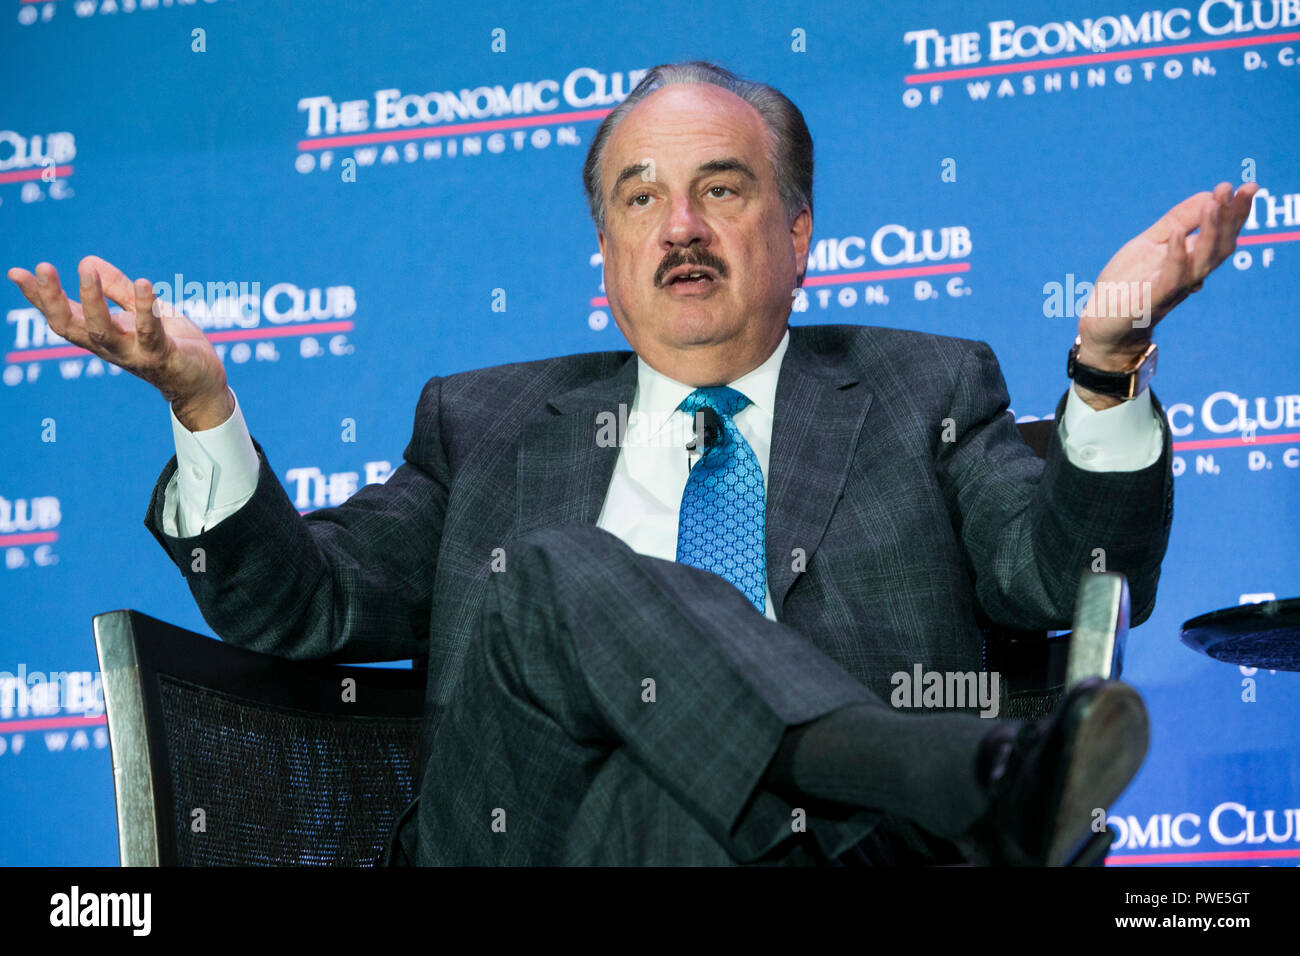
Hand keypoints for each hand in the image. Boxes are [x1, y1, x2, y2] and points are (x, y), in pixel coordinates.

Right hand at [7, 255, 233, 429]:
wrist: (202, 383)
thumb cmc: (170, 345)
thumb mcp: (141, 313)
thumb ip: (118, 291)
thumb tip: (88, 261)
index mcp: (102, 336)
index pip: (63, 316)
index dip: (39, 297)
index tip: (16, 272)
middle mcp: (111, 347)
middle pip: (72, 327)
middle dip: (53, 299)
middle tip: (43, 267)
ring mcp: (135, 354)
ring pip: (104, 332)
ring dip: (93, 301)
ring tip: (85, 271)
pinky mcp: (163, 356)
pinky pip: (151, 332)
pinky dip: (145, 308)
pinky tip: (144, 283)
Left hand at [1076, 181, 1258, 369]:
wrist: (1101, 321)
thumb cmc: (1127, 282)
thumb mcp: (1150, 243)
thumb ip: (1177, 221)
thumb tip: (1207, 195)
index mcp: (1191, 260)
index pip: (1221, 234)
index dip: (1236, 211)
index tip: (1249, 186)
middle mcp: (1190, 275)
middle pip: (1221, 246)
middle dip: (1231, 217)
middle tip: (1236, 189)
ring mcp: (1173, 289)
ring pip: (1202, 261)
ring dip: (1210, 231)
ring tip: (1213, 203)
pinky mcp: (1153, 300)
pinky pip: (1171, 278)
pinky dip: (1175, 255)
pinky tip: (1175, 233)